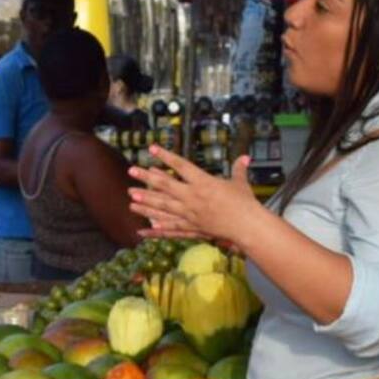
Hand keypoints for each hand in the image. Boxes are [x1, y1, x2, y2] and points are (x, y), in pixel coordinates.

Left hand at [128, 146, 260, 245]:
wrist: (247, 226)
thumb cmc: (245, 203)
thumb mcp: (240, 183)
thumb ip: (239, 169)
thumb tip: (245, 158)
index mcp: (203, 182)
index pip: (180, 166)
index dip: (165, 156)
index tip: (152, 148)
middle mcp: (192, 197)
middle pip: (165, 186)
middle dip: (147, 178)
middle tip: (132, 171)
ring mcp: (190, 214)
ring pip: (163, 207)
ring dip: (146, 202)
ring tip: (131, 197)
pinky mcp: (192, 227)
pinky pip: (170, 228)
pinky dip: (157, 230)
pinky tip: (143, 230)